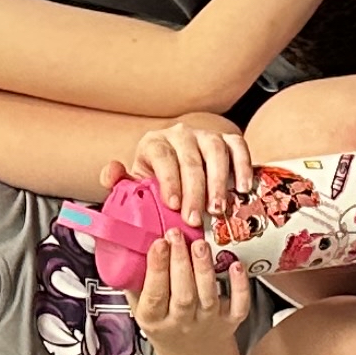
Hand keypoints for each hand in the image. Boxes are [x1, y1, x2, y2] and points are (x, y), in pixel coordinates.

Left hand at [106, 114, 252, 235]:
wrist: (177, 175)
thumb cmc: (156, 184)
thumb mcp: (135, 185)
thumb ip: (119, 182)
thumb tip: (111, 173)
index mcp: (154, 143)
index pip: (162, 156)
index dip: (169, 180)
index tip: (173, 205)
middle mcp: (180, 134)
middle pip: (190, 158)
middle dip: (194, 191)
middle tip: (195, 219)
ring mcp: (205, 135)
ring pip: (216, 151)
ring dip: (219, 182)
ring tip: (219, 210)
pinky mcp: (227, 140)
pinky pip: (238, 146)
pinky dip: (243, 166)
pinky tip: (243, 189)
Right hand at [129, 230, 257, 354]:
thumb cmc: (166, 327)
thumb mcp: (141, 308)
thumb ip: (135, 282)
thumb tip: (128, 245)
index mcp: (155, 320)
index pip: (155, 296)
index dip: (157, 269)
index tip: (158, 244)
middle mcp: (181, 324)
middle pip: (182, 295)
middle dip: (179, 262)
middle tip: (177, 236)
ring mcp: (207, 323)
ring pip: (207, 297)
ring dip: (204, 268)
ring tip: (200, 244)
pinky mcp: (230, 322)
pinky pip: (238, 305)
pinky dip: (239, 286)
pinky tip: (235, 265)